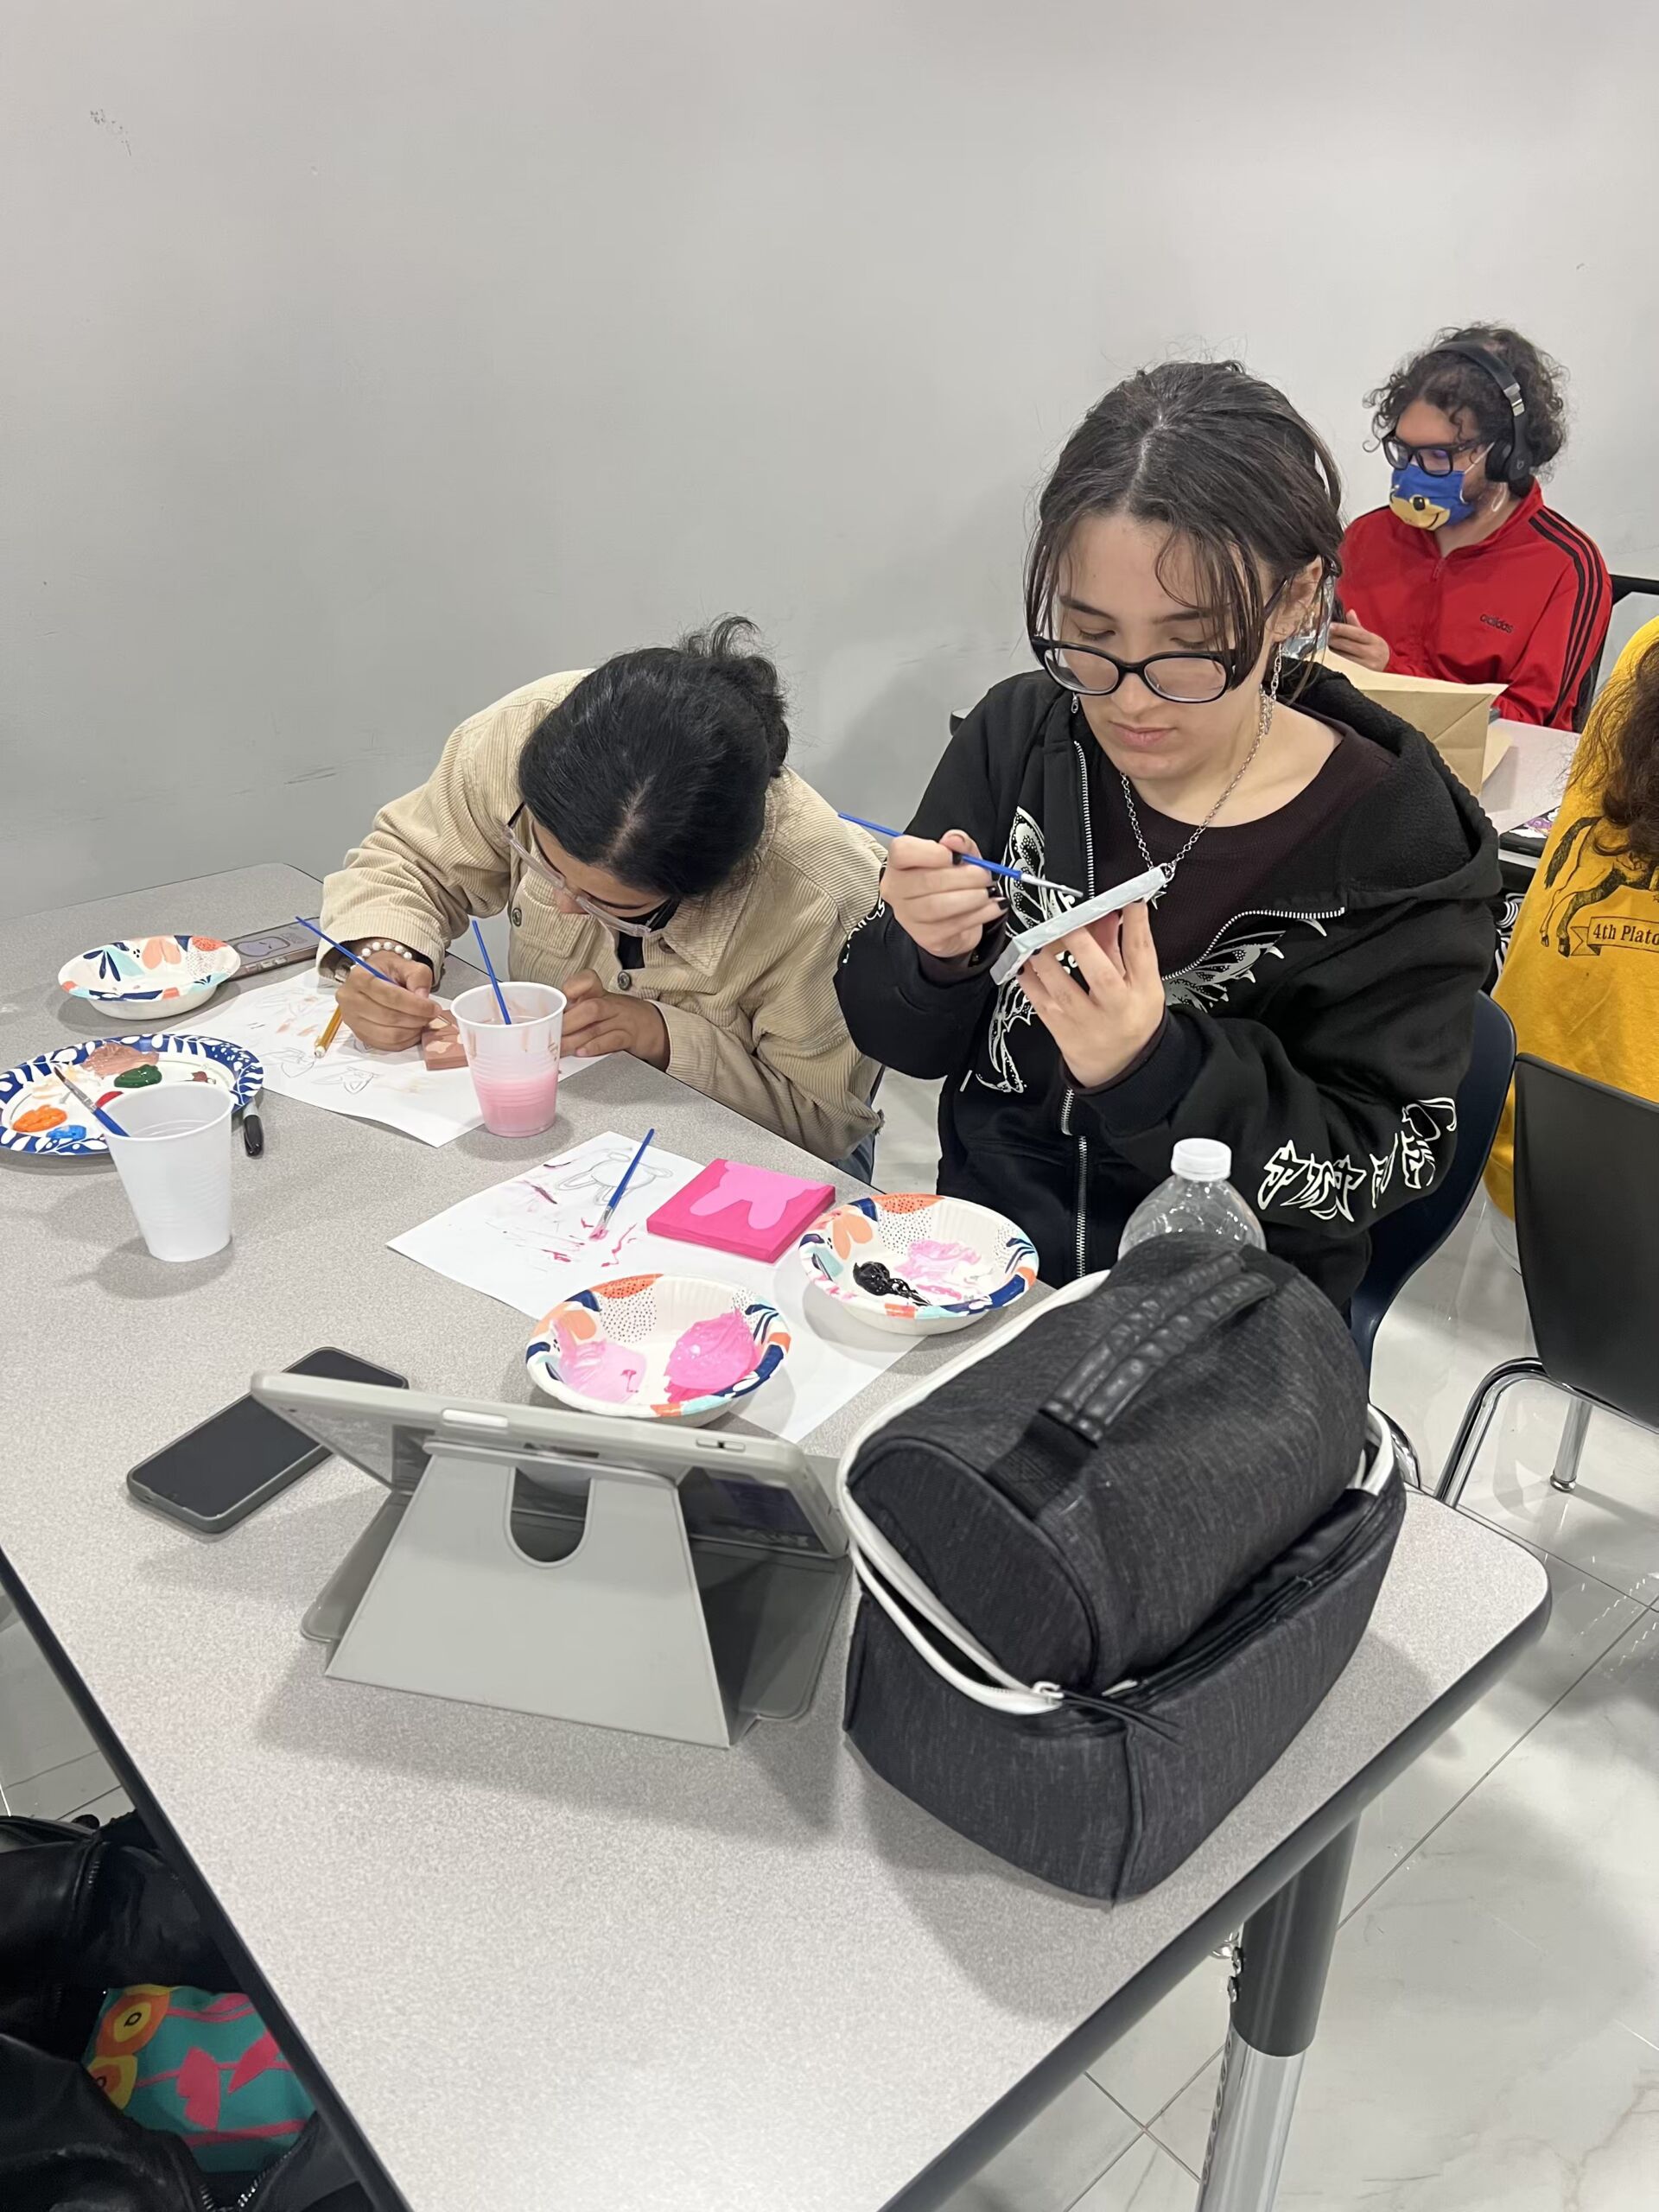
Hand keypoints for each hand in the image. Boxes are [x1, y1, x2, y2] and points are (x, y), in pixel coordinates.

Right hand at [336, 948, 435, 1051]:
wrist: (371, 977)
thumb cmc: (386, 971)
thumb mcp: (405, 964)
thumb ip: (418, 976)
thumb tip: (423, 998)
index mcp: (360, 977)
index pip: (391, 996)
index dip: (416, 1006)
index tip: (434, 1008)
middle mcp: (350, 999)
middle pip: (389, 1017)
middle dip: (416, 1019)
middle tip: (431, 1016)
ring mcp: (352, 1019)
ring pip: (388, 1035)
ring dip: (411, 1032)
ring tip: (422, 1022)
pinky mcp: (359, 1034)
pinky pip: (385, 1045)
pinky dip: (403, 1041)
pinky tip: (413, 1032)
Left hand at [560, 968, 669, 1067]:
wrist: (651, 1025)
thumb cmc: (616, 1016)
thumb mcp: (598, 1005)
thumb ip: (574, 1010)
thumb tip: (547, 1023)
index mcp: (600, 993)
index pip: (588, 980)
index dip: (575, 985)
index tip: (565, 995)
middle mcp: (611, 1004)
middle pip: (590, 1008)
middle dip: (569, 1023)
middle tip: (552, 1034)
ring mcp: (622, 1020)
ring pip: (597, 1027)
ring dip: (575, 1039)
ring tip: (560, 1048)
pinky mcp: (630, 1037)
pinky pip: (613, 1041)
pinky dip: (595, 1047)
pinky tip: (582, 1052)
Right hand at [880, 829, 1005, 958]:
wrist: (954, 918)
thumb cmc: (950, 884)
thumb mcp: (960, 857)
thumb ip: (959, 844)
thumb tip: (955, 840)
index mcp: (900, 863)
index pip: (902, 852)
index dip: (931, 852)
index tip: (954, 856)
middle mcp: (897, 890)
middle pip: (926, 880)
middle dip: (964, 877)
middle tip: (983, 875)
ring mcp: (909, 916)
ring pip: (938, 906)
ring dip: (971, 897)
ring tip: (986, 892)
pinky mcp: (927, 937)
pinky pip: (954, 925)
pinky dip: (980, 914)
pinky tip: (992, 907)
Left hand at [1017, 902, 1164, 1088]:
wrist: (1119, 1069)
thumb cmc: (1129, 1019)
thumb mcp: (1139, 984)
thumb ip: (1120, 948)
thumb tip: (1107, 914)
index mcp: (1142, 993)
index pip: (1142, 953)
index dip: (1136, 925)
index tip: (1128, 901)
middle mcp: (1116, 1010)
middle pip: (1101, 975)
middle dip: (1083, 943)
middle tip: (1068, 921)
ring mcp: (1086, 1023)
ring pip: (1063, 989)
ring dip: (1047, 959)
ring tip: (1040, 939)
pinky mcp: (1061, 1032)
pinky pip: (1040, 1003)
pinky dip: (1029, 980)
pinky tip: (1025, 963)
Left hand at [1328, 617, 1389, 671]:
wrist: (1389, 667)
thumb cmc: (1377, 650)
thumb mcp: (1371, 637)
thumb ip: (1357, 626)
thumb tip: (1349, 612)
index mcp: (1374, 640)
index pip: (1357, 633)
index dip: (1343, 629)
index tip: (1330, 625)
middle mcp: (1371, 652)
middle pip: (1348, 645)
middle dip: (1334, 639)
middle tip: (1323, 634)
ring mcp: (1366, 664)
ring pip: (1344, 656)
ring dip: (1332, 649)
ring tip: (1324, 643)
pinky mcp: (1360, 674)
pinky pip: (1345, 665)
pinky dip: (1336, 659)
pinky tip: (1330, 654)